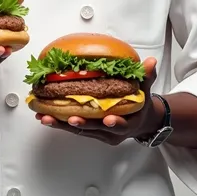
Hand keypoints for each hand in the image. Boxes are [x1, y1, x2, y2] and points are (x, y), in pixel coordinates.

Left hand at [35, 57, 161, 145]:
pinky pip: (74, 128)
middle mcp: (112, 132)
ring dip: (62, 124)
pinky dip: (60, 123)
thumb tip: (151, 62)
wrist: (140, 122)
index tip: (108, 119)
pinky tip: (45, 116)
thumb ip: (147, 76)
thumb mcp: (146, 90)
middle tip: (67, 118)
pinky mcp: (90, 131)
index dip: (115, 123)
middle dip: (80, 124)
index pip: (121, 125)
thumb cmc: (140, 104)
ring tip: (46, 118)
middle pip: (95, 130)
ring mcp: (99, 134)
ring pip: (80, 130)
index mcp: (128, 123)